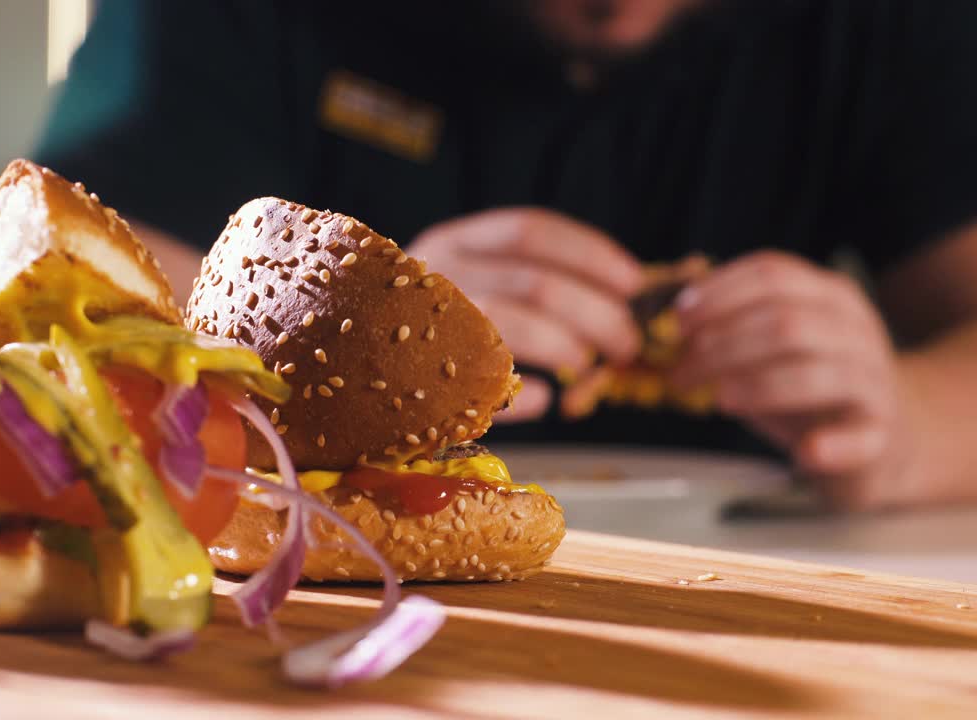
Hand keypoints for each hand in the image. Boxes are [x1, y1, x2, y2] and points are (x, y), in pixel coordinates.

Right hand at [409, 208, 642, 420]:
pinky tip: (546, 399)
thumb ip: (529, 284)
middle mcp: (434, 271)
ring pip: (513, 327)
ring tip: (590, 365)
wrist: (343, 370)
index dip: (590, 254)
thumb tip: (613, 299)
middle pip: (535, 282)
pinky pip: (485, 384)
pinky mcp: (416, 375)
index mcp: (453, 241)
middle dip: (597, 313)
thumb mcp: (473, 284)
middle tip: (628, 342)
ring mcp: (421, 321)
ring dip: (567, 347)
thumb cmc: (430, 327)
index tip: (633, 282)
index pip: (530, 230)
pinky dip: (528, 395)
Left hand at [671, 251, 918, 509]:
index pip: (773, 274)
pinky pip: (861, 437)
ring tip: (718, 400)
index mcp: (829, 297)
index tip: (677, 318)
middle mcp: (857, 331)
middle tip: (681, 371)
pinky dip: (831, 444)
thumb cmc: (814, 389)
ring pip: (816, 372)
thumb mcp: (776, 348)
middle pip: (786, 322)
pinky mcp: (883, 435)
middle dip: (723, 344)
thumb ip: (735, 329)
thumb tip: (669, 323)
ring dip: (758, 385)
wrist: (890, 438)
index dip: (720, 292)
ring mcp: (874, 382)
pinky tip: (804, 453)